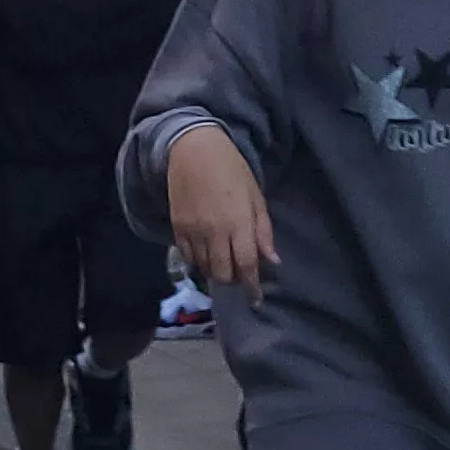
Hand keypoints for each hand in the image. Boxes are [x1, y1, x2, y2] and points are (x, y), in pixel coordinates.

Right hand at [164, 123, 275, 303]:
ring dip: (216, 272)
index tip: (256, 299)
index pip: (247, 265)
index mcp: (238, 223)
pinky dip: (198, 262)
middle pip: (223, 273)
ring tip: (223, 266)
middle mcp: (214, 232)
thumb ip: (263, 231)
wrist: (193, 150)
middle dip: (233, 281)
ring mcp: (193, 231)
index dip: (252, 287)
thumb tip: (272, 261)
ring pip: (204, 268)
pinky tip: (205, 256)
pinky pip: (187, 257)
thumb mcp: (255, 197)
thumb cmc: (232, 170)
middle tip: (239, 276)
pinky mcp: (177, 227)